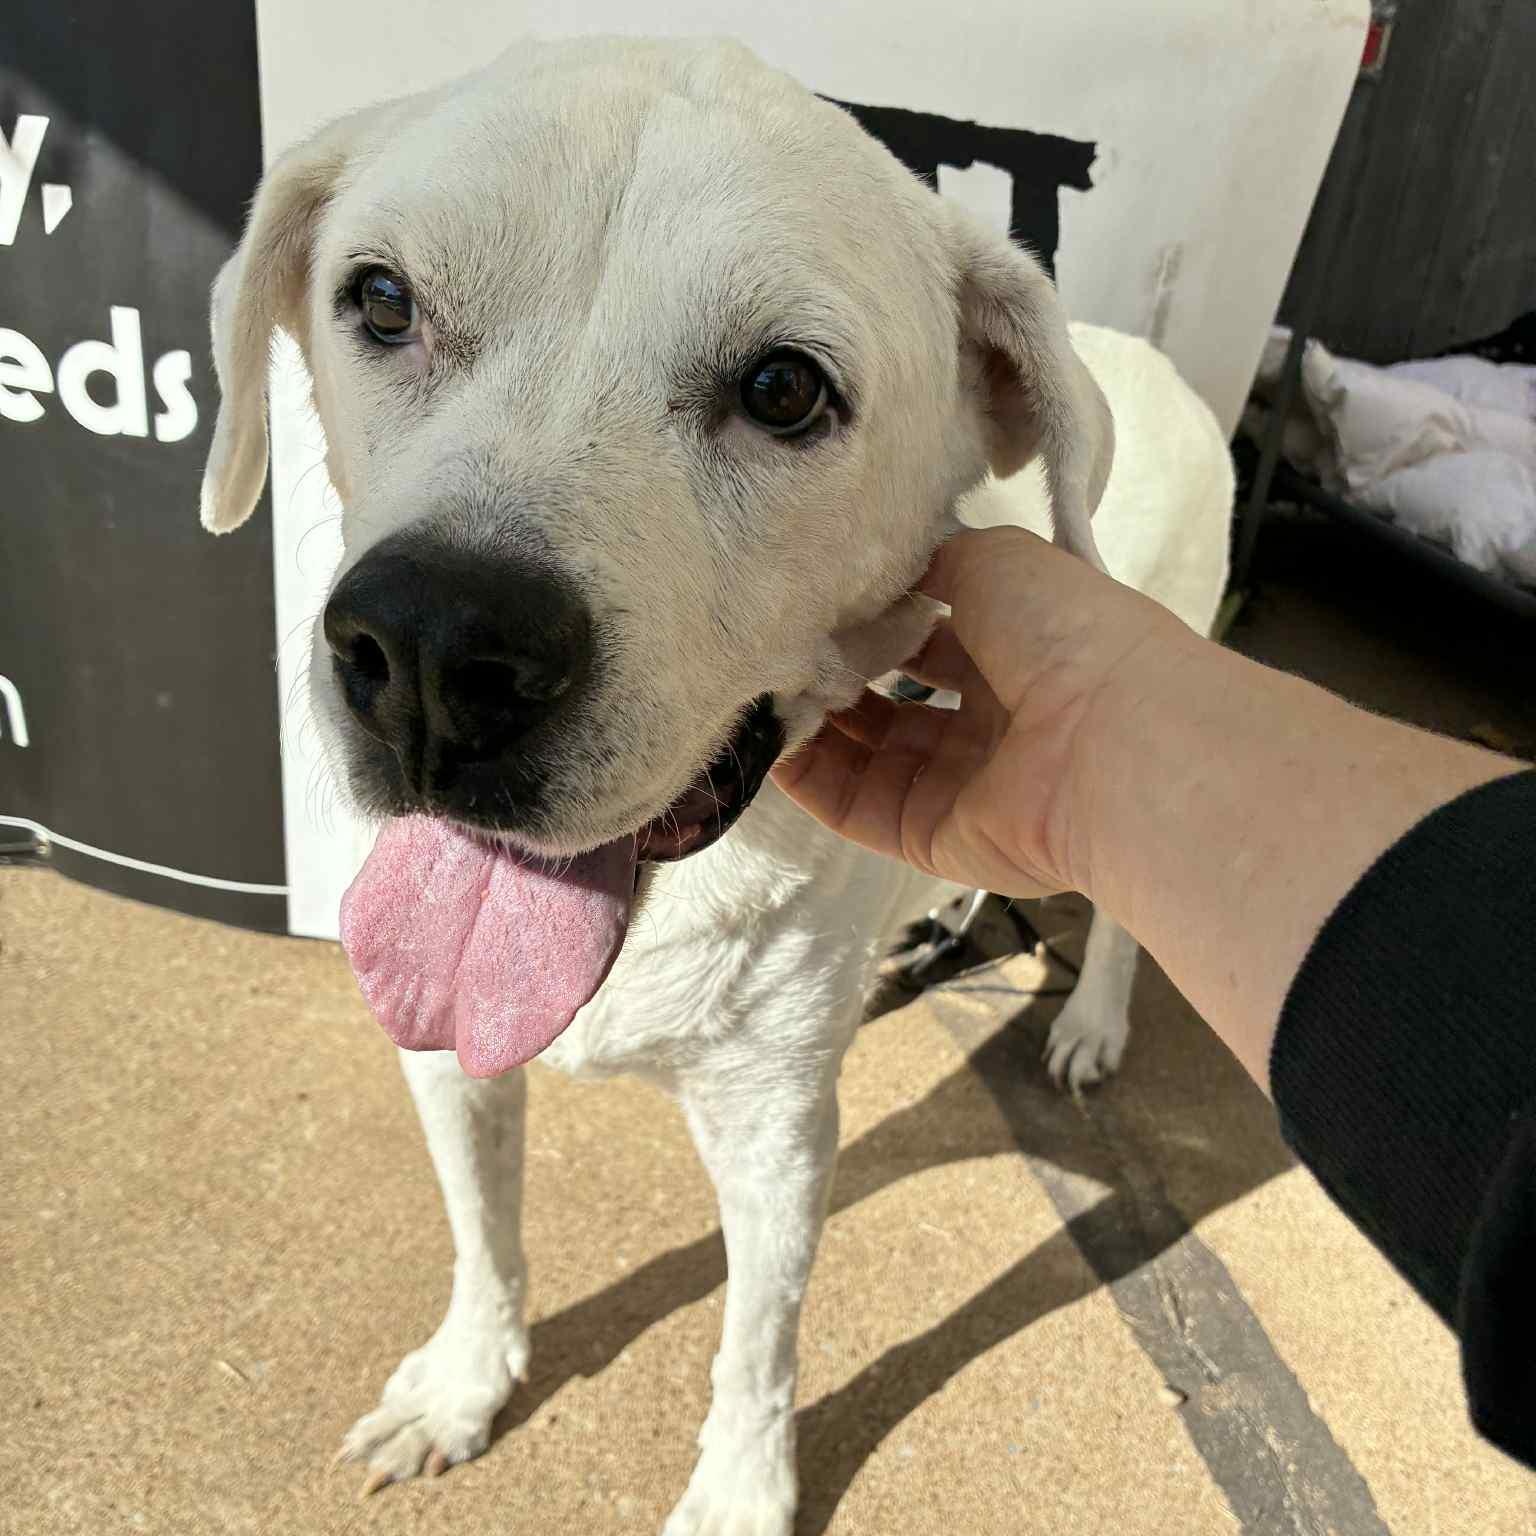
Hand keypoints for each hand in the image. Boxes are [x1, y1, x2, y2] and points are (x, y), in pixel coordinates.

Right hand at [772, 527, 1181, 897]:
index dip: (873, 622)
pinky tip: (770, 742)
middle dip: (837, 676)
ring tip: (761, 690)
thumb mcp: (995, 561)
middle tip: (778, 649)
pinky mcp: (935, 840)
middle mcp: (993, 721)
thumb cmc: (1066, 633)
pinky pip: (858, 809)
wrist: (1114, 740)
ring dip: (814, 725)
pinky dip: (811, 780)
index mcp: (1019, 651)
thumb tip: (881, 575)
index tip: (816, 603)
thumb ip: (932, 563)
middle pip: (894, 703)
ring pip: (868, 758)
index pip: (929, 638)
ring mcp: (964, 785)